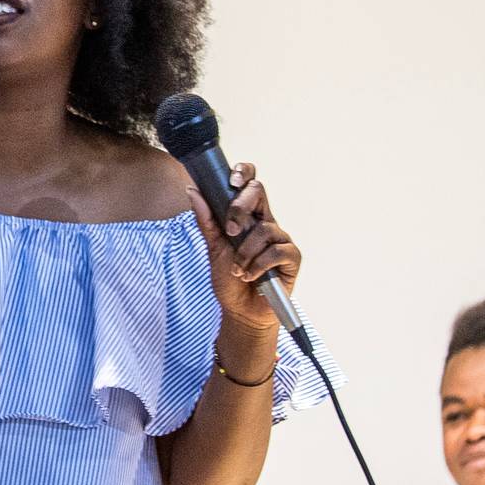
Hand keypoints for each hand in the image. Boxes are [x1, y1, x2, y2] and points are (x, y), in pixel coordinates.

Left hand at [187, 161, 301, 330]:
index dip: (244, 173)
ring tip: (238, 268)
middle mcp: (266, 223)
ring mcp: (281, 239)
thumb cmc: (228, 278)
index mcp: (248, 216)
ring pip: (264, 228)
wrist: (240, 310)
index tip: (230, 181)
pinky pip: (277, 251)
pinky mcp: (292, 258)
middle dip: (240, 208)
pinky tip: (250, 276)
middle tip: (230, 231)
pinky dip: (258, 265)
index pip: (250, 184)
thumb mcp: (212, 247)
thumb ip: (206, 220)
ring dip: (245, 251)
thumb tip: (193, 190)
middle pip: (260, 192)